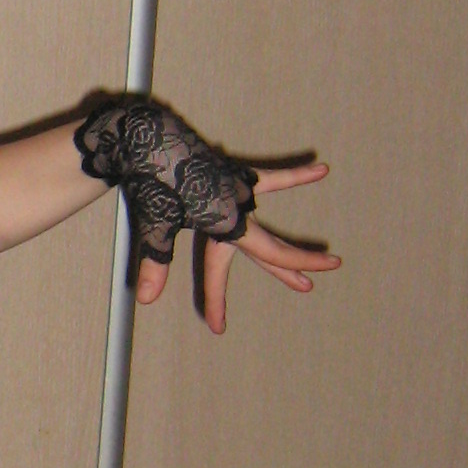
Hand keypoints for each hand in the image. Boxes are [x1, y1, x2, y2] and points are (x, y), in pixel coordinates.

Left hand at [134, 160, 339, 334]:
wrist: (153, 139)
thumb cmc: (155, 182)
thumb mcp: (155, 225)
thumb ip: (157, 262)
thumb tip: (146, 299)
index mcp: (224, 225)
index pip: (226, 271)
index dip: (219, 301)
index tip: (217, 329)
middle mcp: (238, 209)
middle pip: (266, 248)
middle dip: (289, 269)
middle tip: (307, 287)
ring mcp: (240, 190)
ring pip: (267, 223)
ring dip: (288, 240)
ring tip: (321, 253)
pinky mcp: (234, 172)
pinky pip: (270, 178)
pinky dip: (295, 176)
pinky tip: (321, 171)